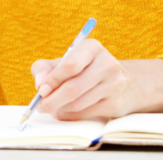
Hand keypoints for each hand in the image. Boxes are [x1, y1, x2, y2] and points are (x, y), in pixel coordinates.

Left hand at [31, 41, 162, 120]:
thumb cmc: (85, 70)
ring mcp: (114, 84)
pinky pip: (86, 114)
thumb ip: (45, 68)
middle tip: (42, 106)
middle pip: (73, 88)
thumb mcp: (65, 61)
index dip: (53, 80)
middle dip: (53, 100)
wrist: (123, 83)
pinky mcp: (116, 103)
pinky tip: (65, 111)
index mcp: (92, 48)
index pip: (70, 65)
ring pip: (78, 103)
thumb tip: (39, 83)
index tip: (41, 90)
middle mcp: (107, 64)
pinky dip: (70, 116)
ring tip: (54, 107)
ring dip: (61, 108)